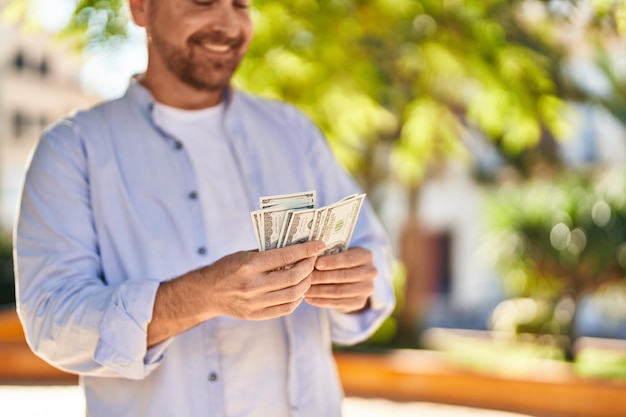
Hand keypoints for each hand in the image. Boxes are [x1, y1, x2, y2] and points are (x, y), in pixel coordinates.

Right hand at [203, 240, 325, 319]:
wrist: (207, 292)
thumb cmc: (228, 267)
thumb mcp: (245, 254)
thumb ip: (269, 254)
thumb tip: (298, 248)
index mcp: (250, 265)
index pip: (286, 256)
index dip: (306, 250)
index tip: (319, 245)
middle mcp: (253, 285)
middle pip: (293, 277)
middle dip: (309, 266)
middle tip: (314, 260)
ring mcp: (254, 303)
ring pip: (293, 294)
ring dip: (306, 283)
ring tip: (309, 274)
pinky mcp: (255, 315)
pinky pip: (285, 308)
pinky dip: (297, 298)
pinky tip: (299, 290)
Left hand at [304, 247, 376, 313]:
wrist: (352, 278)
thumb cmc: (340, 261)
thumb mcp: (339, 252)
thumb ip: (329, 254)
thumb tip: (309, 257)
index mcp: (366, 255)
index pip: (348, 259)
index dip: (332, 262)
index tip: (316, 263)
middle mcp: (370, 272)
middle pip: (343, 276)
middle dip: (322, 277)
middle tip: (306, 277)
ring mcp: (366, 289)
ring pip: (339, 291)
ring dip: (319, 291)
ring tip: (304, 289)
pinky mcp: (359, 302)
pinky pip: (337, 303)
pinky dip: (321, 301)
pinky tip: (308, 298)